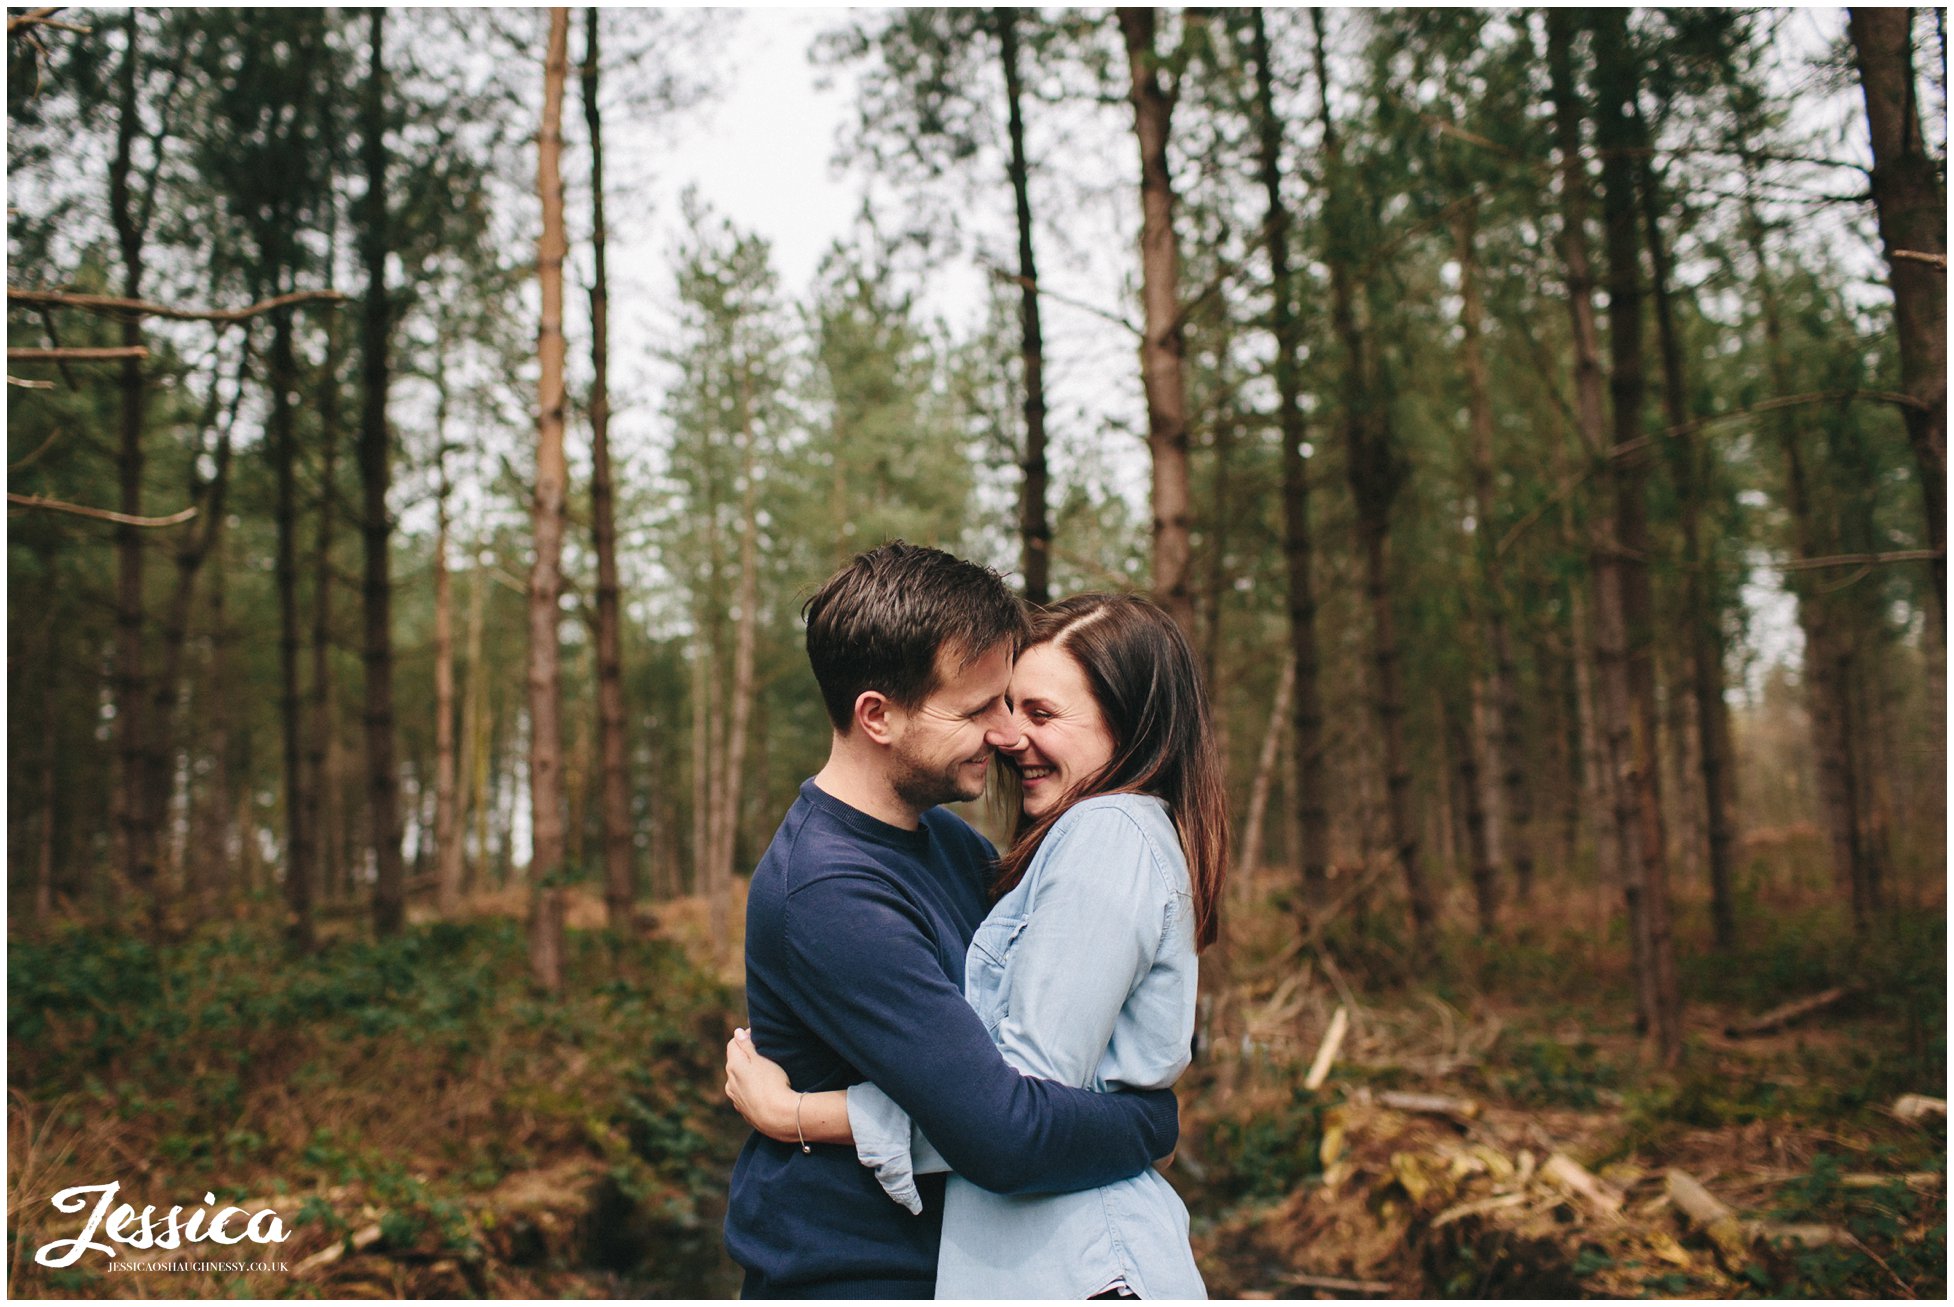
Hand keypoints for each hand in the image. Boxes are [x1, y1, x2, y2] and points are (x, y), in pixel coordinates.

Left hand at [724, 1027, 799, 1141]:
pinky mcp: (744, 1111)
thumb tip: (737, 1032)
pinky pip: (745, 1094)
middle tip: (765, 1053)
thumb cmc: (772, 1083)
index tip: (760, 1036)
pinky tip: (765, 1090)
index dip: (745, 1037)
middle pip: (735, 1062)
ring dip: (749, 1074)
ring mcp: (736, 1098)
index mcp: (733, 1066)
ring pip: (740, 1079)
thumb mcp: (761, 1059)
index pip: (733, 1043)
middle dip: (747, 1056)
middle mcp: (730, 1082)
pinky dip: (752, 1088)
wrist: (778, 1117)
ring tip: (767, 1073)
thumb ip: (747, 1045)